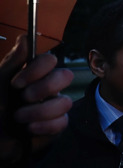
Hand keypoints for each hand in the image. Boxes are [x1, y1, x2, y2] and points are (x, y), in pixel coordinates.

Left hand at [1, 35, 73, 165]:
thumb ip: (12, 62)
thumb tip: (26, 38)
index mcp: (32, 76)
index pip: (51, 60)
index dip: (38, 69)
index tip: (16, 83)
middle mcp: (46, 89)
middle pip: (66, 76)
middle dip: (44, 88)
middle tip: (23, 98)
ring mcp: (52, 108)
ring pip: (65, 102)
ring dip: (39, 111)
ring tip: (19, 118)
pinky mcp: (55, 127)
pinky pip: (62, 123)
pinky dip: (44, 126)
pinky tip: (28, 129)